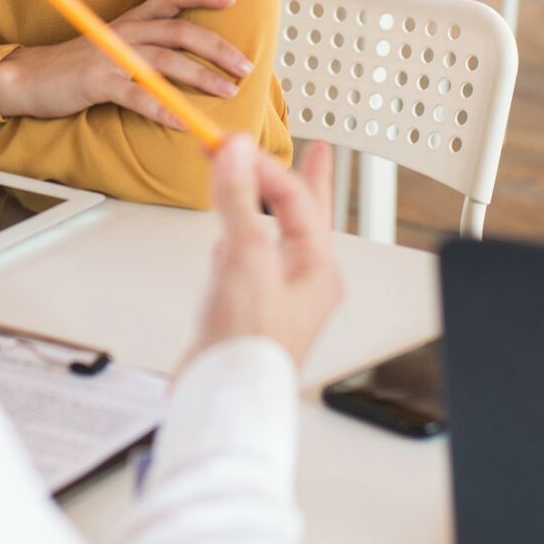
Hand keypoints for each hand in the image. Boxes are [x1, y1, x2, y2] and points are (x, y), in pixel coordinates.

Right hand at [0, 0, 253, 127]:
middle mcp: (125, 32)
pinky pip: (138, 96)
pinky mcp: (98, 83)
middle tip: (245, 65)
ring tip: (227, 91)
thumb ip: (147, 45)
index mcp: (131, 21)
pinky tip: (183, 120)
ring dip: (202, 77)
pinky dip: (163, 108)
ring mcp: (111, 56)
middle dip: (218, 47)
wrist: (27, 78)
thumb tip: (189, 56)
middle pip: (181, 32)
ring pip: (166, 62)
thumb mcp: (113, 44)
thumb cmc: (74, 65)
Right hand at [192, 138, 342, 369]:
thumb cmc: (251, 345)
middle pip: (302, 218)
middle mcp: (302, 283)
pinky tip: (223, 248)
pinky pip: (244, 266)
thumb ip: (239, 202)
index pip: (295, 200)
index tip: (233, 146)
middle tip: (320, 154)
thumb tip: (238, 154)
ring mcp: (274, 297)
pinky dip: (234, 250)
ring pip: (271, 239)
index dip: (264, 167)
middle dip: (302, 183)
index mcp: (318, 270)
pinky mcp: (244, 310)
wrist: (223, 397)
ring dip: (262, 212)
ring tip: (268, 192)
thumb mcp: (246, 259)